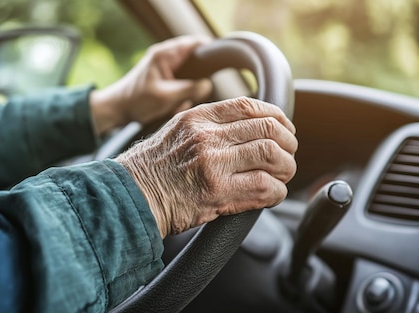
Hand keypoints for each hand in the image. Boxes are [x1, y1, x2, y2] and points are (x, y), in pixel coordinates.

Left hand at [90, 36, 212, 134]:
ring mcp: (164, 68)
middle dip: (195, 83)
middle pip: (195, 64)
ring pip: (189, 79)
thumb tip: (208, 85)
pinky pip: (180, 87)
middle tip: (188, 95)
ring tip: (174, 105)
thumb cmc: (136, 101)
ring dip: (185, 94)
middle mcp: (165, 57)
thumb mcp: (166, 96)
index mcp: (165, 54)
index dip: (209, 52)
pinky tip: (169, 107)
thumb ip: (190, 89)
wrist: (116, 109)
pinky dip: (178, 99)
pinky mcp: (163, 80)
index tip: (217, 68)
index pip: (195, 43)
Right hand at [116, 97, 296, 237]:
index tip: (284, 128)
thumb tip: (249, 125)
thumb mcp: (178, 130)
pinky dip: (275, 192)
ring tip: (280, 176)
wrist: (131, 196)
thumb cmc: (153, 168)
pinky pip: (264, 187)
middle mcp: (207, 137)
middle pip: (268, 129)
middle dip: (287, 143)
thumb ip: (210, 124)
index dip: (276, 116)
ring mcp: (213, 164)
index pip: (249, 105)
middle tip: (287, 155)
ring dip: (285, 168)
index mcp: (198, 117)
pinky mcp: (218, 193)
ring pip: (273, 156)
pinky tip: (270, 194)